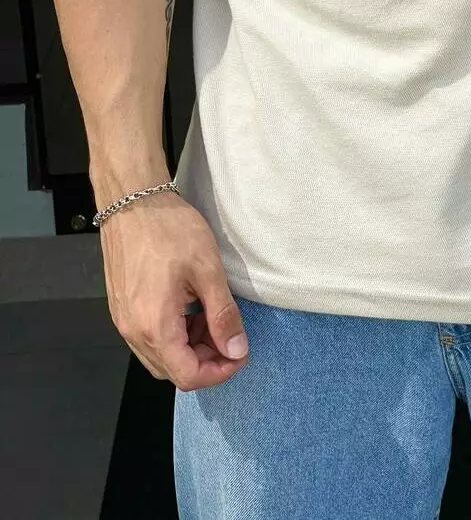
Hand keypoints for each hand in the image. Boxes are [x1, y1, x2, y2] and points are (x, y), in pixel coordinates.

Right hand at [99, 190, 249, 390]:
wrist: (133, 202)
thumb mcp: (207, 270)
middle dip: (206, 361)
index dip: (219, 372)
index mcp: (154, 326)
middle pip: (172, 371)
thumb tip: (236, 350)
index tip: (240, 353)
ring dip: (190, 349)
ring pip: (160, 357)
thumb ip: (223, 315)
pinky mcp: (122, 309)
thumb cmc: (169, 229)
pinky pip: (149, 338)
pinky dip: (174, 336)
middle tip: (230, 336)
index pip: (188, 376)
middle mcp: (133, 331)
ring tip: (212, 320)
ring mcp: (124, 321)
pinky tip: (191, 311)